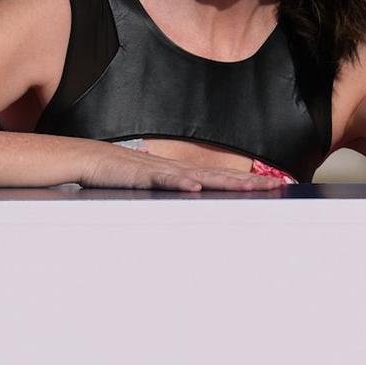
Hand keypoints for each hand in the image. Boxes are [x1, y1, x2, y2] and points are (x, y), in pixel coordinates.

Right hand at [79, 143, 285, 192]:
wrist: (88, 159)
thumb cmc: (119, 177)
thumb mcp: (152, 189)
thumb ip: (171, 196)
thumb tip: (190, 204)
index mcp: (181, 175)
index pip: (220, 178)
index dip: (246, 181)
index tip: (272, 186)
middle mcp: (177, 171)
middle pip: (220, 176)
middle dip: (249, 181)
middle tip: (277, 185)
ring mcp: (161, 171)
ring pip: (200, 177)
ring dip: (225, 182)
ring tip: (250, 187)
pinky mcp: (141, 174)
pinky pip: (164, 179)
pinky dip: (180, 183)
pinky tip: (196, 188)